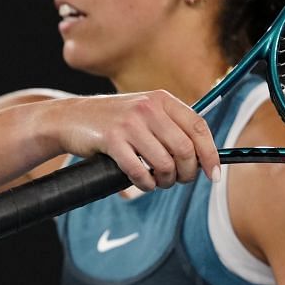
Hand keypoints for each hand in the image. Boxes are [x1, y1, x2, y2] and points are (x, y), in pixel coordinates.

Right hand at [52, 90, 220, 190]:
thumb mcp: (144, 113)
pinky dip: (145, 184)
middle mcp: (148, 108)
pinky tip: (142, 183)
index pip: (199, 127)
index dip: (210, 154)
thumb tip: (203, 157)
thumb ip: (171, 127)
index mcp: (162, 100)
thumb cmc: (111, 122)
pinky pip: (140, 172)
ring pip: (165, 163)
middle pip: (185, 149)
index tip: (213, 175)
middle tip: (178, 181)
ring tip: (158, 182)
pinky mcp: (112, 140)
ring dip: (165, 181)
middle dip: (186, 173)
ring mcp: (130, 123)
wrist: (70, 118)